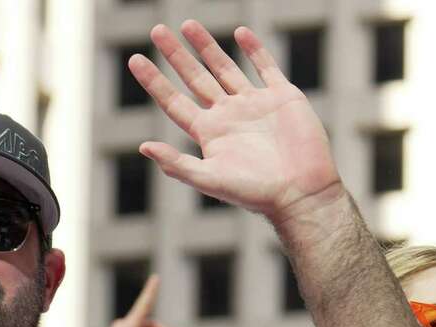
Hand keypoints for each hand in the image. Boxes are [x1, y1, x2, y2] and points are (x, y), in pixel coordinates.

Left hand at [129, 21, 340, 222]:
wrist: (300, 192)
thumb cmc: (255, 193)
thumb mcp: (210, 180)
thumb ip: (177, 165)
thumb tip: (143, 147)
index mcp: (210, 133)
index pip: (174, 101)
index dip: (154, 81)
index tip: (135, 60)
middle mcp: (229, 116)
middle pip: (195, 78)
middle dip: (176, 55)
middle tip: (157, 30)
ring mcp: (255, 104)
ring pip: (225, 68)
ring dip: (207, 47)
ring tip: (187, 25)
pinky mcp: (282, 97)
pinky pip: (266, 67)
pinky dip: (254, 50)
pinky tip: (240, 33)